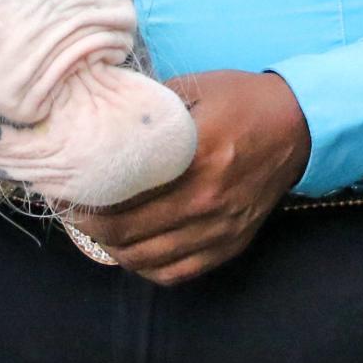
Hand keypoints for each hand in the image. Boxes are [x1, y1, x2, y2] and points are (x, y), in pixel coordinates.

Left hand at [71, 70, 311, 285]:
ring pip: (148, 259)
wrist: (296, 127)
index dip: (87, 197)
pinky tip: (132, 251)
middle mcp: (207, 199)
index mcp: (196, 156)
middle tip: (74, 211)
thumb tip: (101, 119)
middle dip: (91, 226)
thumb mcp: (193, 90)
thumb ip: (149, 109)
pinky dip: (147, 267)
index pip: (124, 193)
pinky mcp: (230, 244)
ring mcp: (220, 228)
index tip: (66, 189)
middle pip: (128, 232)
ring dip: (113, 249)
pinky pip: (178, 273)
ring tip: (97, 231)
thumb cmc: (240, 101)